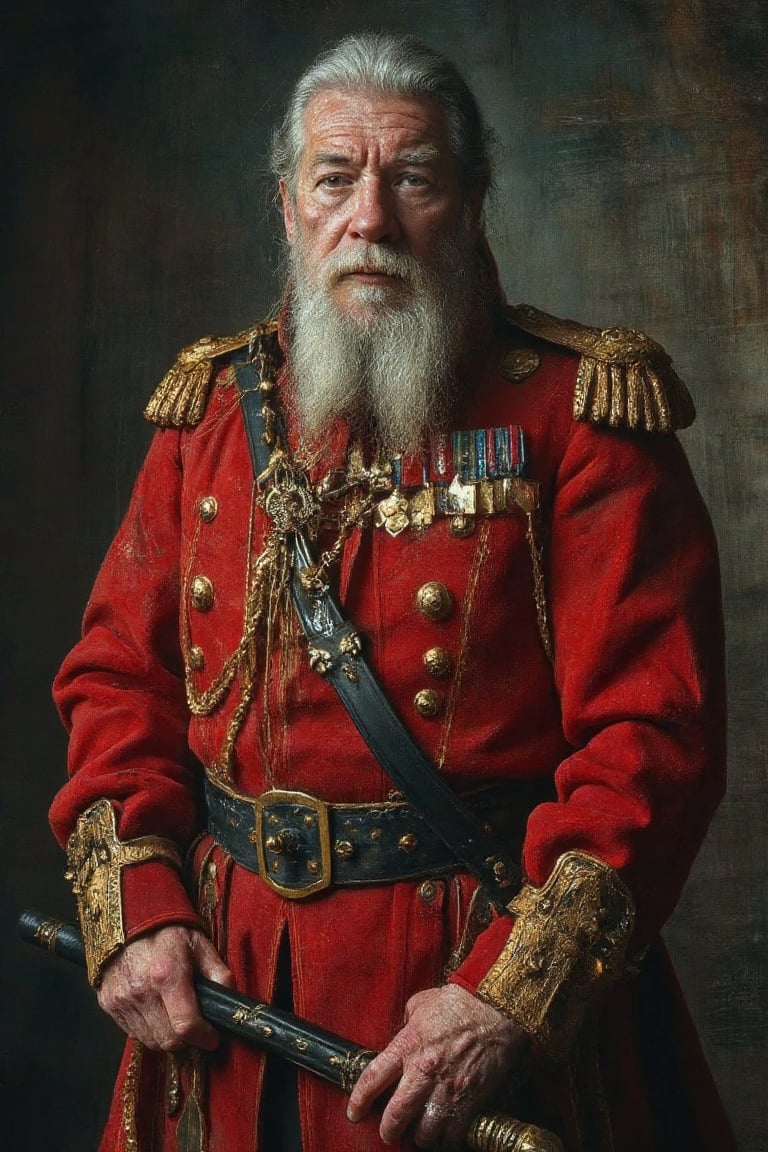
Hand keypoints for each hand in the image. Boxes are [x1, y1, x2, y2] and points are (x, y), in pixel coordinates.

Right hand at [97, 925, 233, 1051]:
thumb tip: (230, 1004)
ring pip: (151, 1041)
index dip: (204, 1037)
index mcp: (167, 974)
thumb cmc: (168, 931)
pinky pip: (133, 1033)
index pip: (186, 1025)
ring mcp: (122, 999)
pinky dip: (148, 1030)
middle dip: (187, 1040)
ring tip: (175, 1016)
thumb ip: (219, 975)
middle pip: (168, 1040)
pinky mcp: (109, 1004)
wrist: (129, 920)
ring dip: (167, 1036)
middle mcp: (141, 990)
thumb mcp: (201, 946)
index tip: (213, 1038)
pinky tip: (156, 1010)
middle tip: (195, 1026)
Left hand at [347, 984, 527, 1149]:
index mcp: (407, 1045)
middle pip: (394, 1116)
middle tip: (388, 1133)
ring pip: (423, 1132)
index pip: (372, 1079)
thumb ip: (407, 1020)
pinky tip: (443, 1135)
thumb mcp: (423, 1002)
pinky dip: (445, 1140)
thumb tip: (402, 1029)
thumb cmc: (461, 1003)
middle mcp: (423, 1071)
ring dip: (418, 1136)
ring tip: (419, 1133)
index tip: (354, 1113)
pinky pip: (451, 1134)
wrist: (498, 1010)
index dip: (358, 1101)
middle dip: (387, 1130)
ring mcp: (446, 1089)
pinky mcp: (469, 1100)